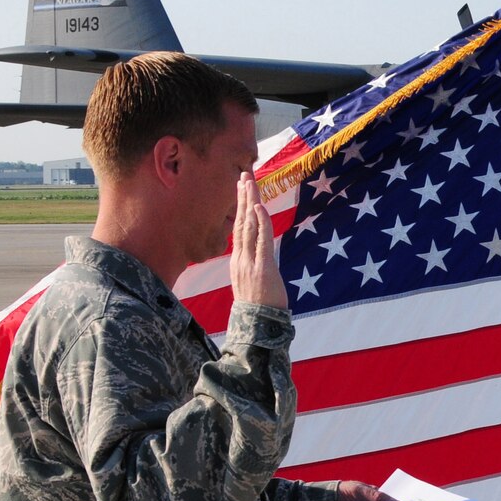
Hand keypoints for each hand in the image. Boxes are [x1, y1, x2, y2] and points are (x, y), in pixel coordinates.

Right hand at [231, 173, 287, 310]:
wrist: (257, 327)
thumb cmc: (257, 306)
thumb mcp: (251, 281)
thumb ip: (253, 264)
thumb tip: (258, 252)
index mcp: (237, 260)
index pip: (238, 227)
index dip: (240, 206)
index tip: (241, 186)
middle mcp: (240, 258)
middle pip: (240, 221)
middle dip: (243, 196)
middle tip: (244, 174)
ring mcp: (249, 262)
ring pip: (248, 226)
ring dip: (249, 202)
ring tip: (249, 181)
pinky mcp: (262, 268)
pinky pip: (260, 241)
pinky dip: (260, 223)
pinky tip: (258, 207)